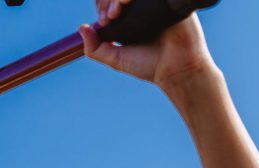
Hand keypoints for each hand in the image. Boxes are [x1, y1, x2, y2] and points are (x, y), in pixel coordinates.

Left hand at [80, 1, 215, 90]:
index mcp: (131, 16)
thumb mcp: (117, 59)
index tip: (103, 20)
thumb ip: (96, 48)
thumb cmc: (150, 65)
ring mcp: (155, 1)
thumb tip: (82, 28)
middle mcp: (142, 6)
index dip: (103, 4)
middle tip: (110, 17)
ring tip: (117, 12)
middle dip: (108, 0)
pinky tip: (128, 1)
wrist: (177, 69)